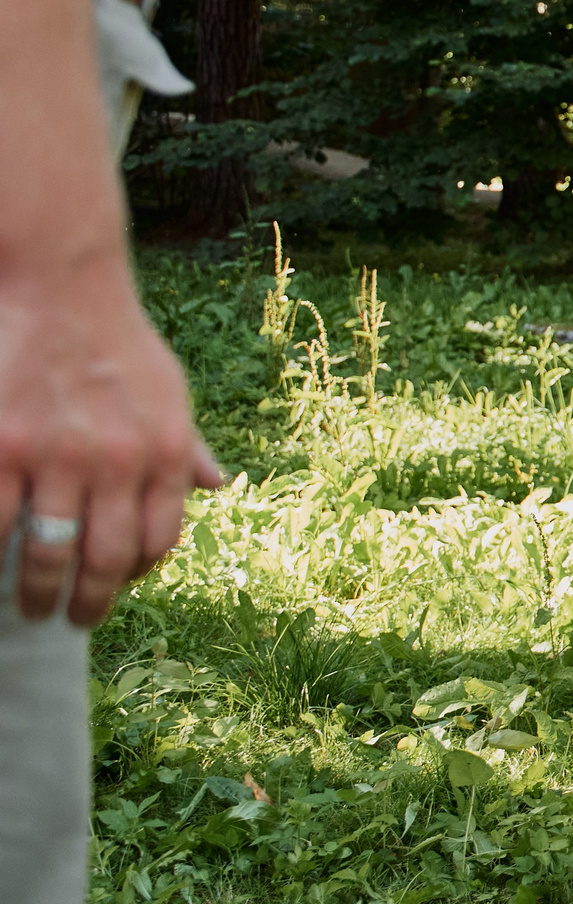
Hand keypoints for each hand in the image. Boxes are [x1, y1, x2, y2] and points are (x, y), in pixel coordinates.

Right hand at [1, 262, 222, 625]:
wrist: (61, 285)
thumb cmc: (116, 340)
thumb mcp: (170, 391)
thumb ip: (185, 445)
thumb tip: (219, 486)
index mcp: (164, 451)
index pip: (157, 541)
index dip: (134, 574)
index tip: (114, 589)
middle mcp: (116, 461)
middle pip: (102, 562)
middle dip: (86, 603)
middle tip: (68, 619)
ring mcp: (55, 456)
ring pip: (45, 553)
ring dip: (35, 592)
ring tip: (29, 607)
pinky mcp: (1, 447)